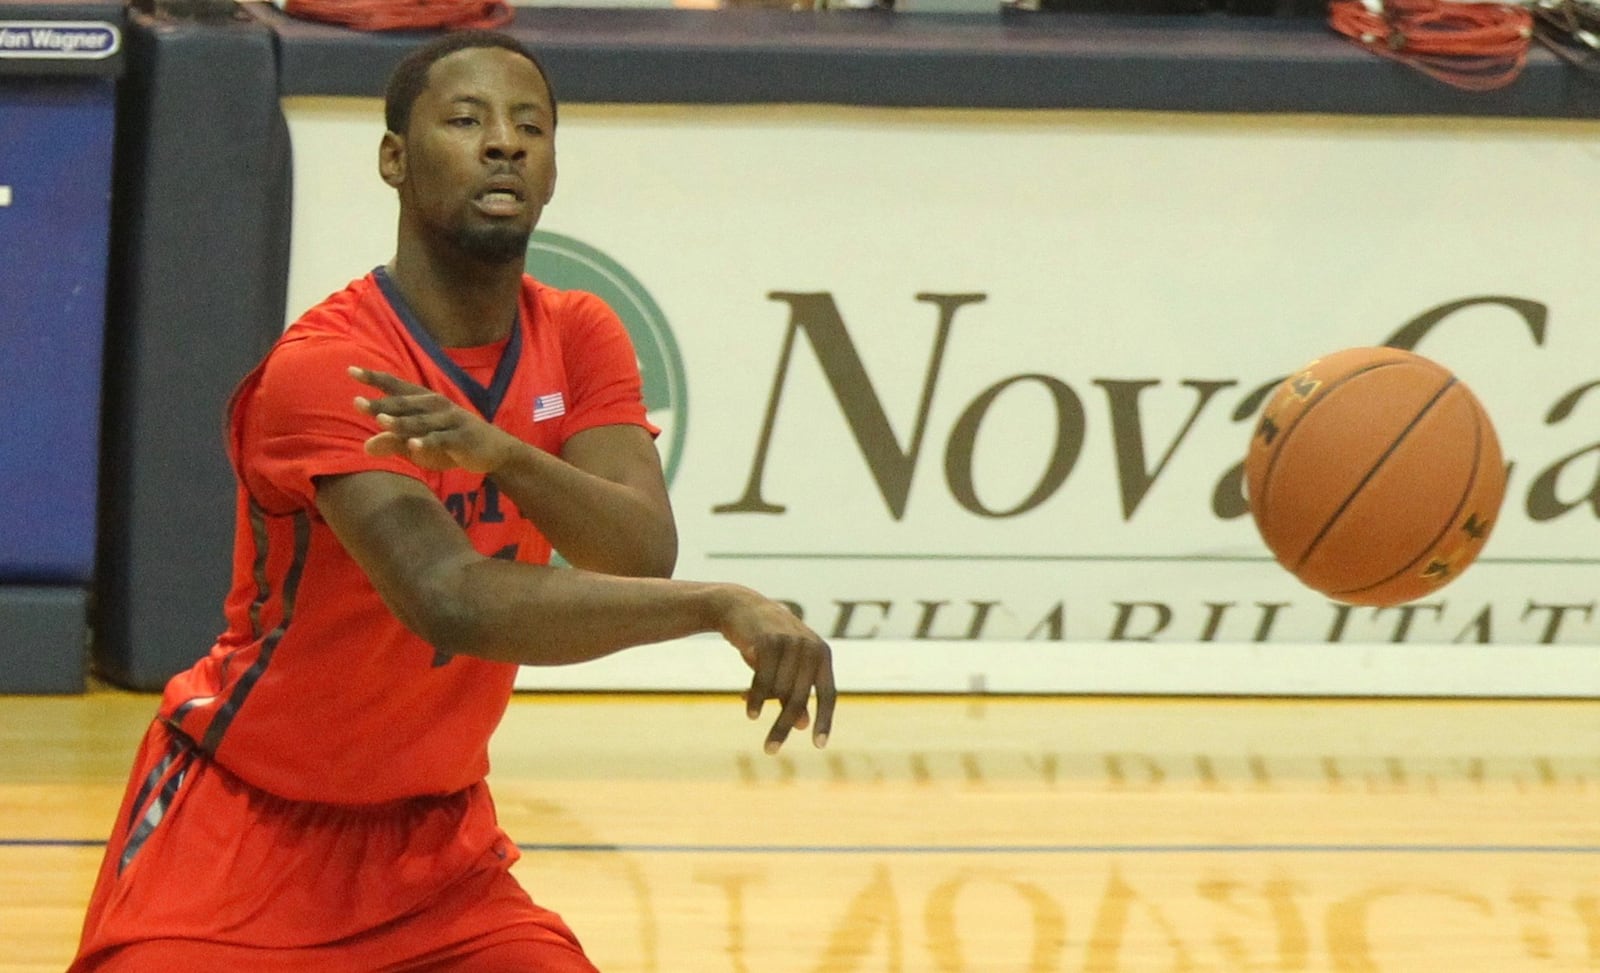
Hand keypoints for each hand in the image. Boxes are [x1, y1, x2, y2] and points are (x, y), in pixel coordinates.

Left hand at [349, 366, 518, 473]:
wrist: (496, 451)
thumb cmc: (452, 444)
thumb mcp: (421, 444)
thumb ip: (395, 443)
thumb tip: (366, 446)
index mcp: (424, 402)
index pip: (396, 387)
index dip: (374, 378)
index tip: (351, 370)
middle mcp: (436, 406)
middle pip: (404, 403)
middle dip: (381, 403)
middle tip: (357, 402)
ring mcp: (450, 421)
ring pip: (421, 421)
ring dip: (401, 421)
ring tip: (380, 420)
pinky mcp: (462, 439)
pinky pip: (442, 440)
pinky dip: (428, 442)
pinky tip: (414, 445)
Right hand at [717, 587, 835, 754]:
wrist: (740, 607)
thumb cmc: (766, 641)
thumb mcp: (784, 667)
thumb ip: (794, 693)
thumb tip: (804, 726)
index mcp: (822, 654)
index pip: (829, 694)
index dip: (825, 720)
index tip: (819, 745)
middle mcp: (811, 648)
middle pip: (799, 698)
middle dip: (783, 726)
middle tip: (770, 750)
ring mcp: (791, 642)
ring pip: (778, 691)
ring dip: (762, 706)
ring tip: (751, 713)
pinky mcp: (769, 641)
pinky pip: (762, 681)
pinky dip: (754, 698)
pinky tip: (749, 712)